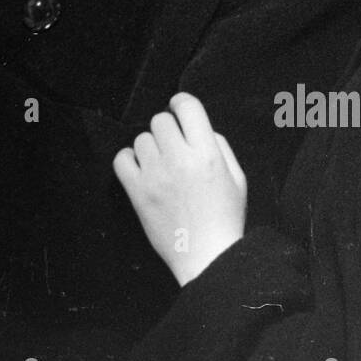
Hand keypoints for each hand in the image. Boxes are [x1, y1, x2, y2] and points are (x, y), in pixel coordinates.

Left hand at [113, 92, 246, 285]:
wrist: (208, 258)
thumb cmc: (225, 219)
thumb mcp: (237, 178)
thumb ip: (219, 145)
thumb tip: (197, 127)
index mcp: (208, 154)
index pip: (187, 106)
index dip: (181, 103)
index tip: (179, 111)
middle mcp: (180, 160)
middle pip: (161, 120)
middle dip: (168, 129)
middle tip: (174, 146)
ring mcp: (156, 176)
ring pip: (141, 138)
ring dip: (151, 147)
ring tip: (161, 164)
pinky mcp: (138, 192)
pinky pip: (122, 159)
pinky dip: (129, 160)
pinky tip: (142, 170)